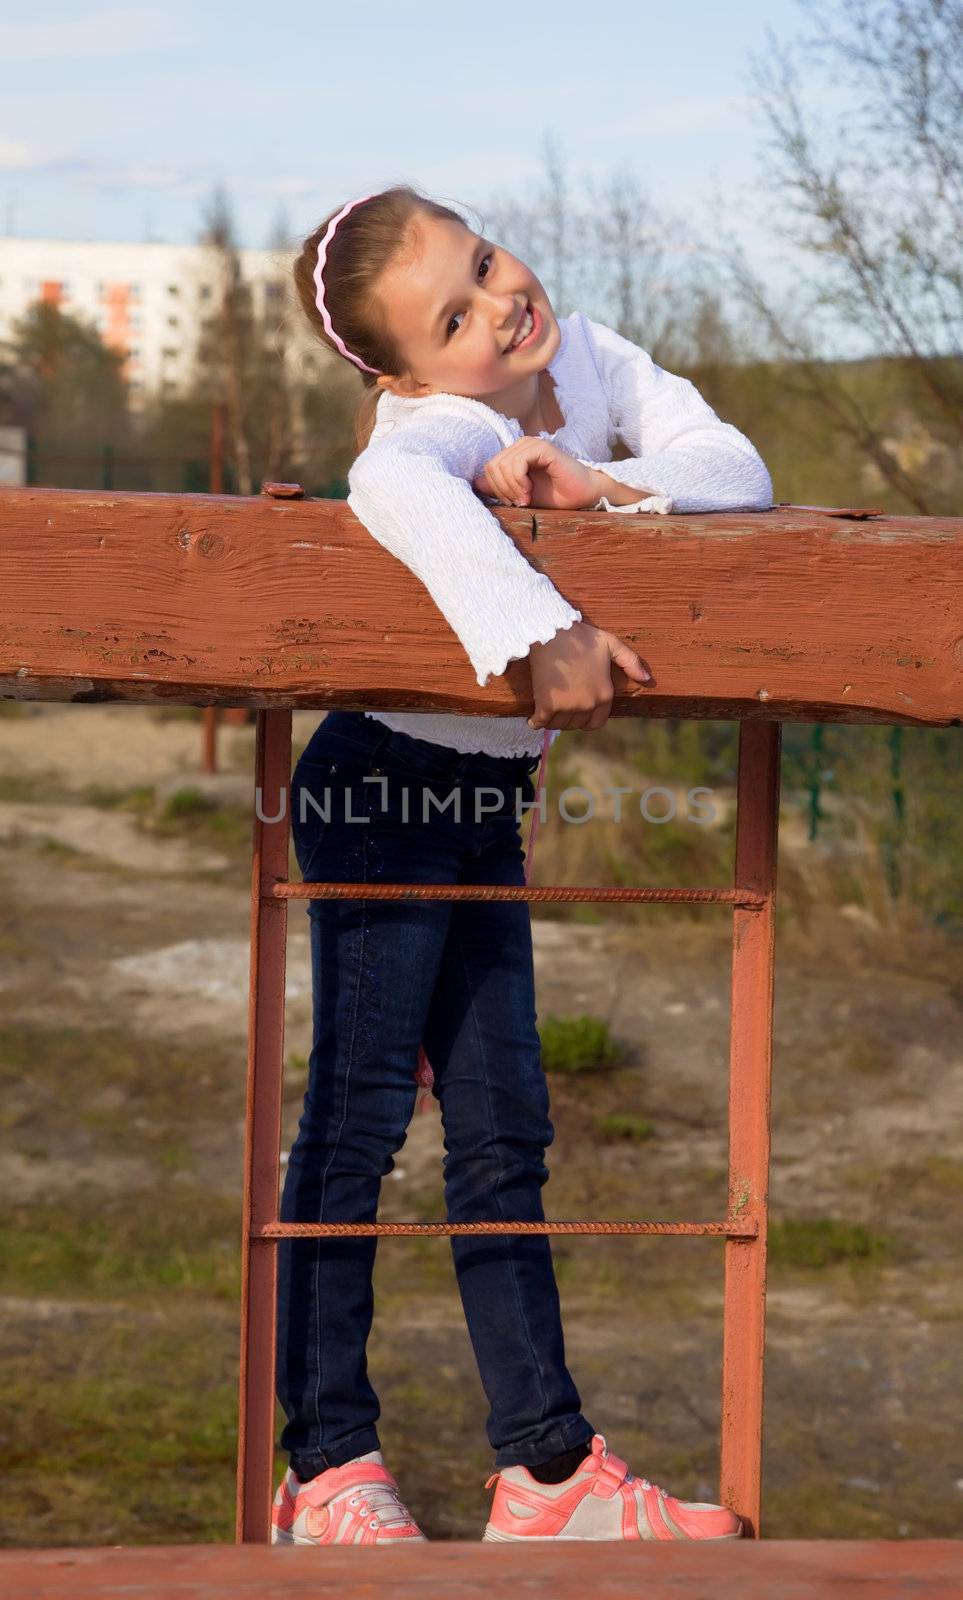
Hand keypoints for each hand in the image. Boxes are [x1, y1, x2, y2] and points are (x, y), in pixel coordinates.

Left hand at [473, 438, 603, 511]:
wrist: (582, 496)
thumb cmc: (555, 496)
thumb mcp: (520, 496)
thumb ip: (499, 488)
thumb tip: (476, 483)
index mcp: (514, 455)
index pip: (489, 468)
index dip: (496, 489)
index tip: (513, 503)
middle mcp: (521, 446)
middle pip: (493, 466)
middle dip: (503, 490)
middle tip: (520, 502)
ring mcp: (532, 445)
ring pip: (503, 464)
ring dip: (512, 487)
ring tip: (526, 499)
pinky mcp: (543, 448)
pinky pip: (518, 461)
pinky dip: (519, 480)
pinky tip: (530, 491)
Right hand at [527, 620, 652, 731]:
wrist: (552, 632)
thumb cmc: (581, 636)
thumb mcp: (612, 644)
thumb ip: (631, 661)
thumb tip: (648, 679)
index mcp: (604, 695)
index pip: (596, 723)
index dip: (585, 718)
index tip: (576, 709)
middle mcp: (588, 705)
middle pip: (576, 725)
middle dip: (568, 718)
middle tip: (560, 706)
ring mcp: (568, 707)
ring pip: (558, 725)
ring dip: (552, 720)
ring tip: (548, 709)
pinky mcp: (547, 706)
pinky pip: (540, 723)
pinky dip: (535, 721)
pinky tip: (534, 718)